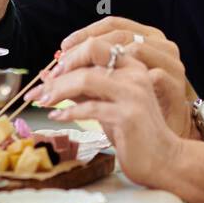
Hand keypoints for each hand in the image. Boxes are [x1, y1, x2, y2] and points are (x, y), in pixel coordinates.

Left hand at [31, 18, 199, 139]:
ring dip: (59, 89)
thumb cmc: (133, 132)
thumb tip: (50, 77)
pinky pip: (90, 107)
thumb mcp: (108, 103)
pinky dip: (69, 111)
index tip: (52, 69)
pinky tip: (58, 116)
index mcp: (133, 66)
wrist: (163, 159)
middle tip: (40, 88)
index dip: (71, 51)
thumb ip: (85, 88)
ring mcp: (133, 93)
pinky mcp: (128, 115)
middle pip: (91, 53)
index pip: (97, 44)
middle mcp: (135, 74)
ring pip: (87, 78)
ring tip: (43, 101)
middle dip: (61, 68)